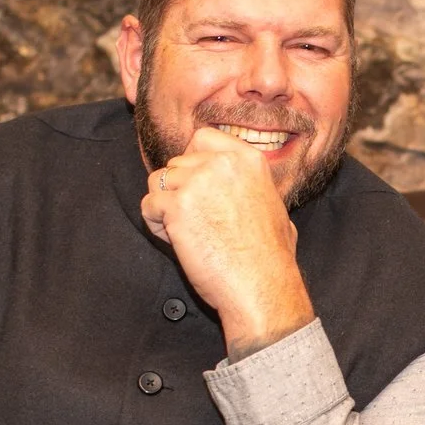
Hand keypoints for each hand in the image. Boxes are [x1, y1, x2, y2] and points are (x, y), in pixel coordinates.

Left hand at [138, 125, 316, 356]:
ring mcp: (197, 182)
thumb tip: (251, 192)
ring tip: (186, 233)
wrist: (261, 286)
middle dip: (179, 191)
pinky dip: (156, 225)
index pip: (202, 139)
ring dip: (165, 207)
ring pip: (158, 182)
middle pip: (177, 163)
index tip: (196, 184)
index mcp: (248, 160)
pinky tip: (177, 242)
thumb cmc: (270, 259)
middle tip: (195, 222)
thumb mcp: (275, 210)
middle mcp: (222, 163)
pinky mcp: (176, 206)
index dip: (192, 161)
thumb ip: (253, 190)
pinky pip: (148, 206)